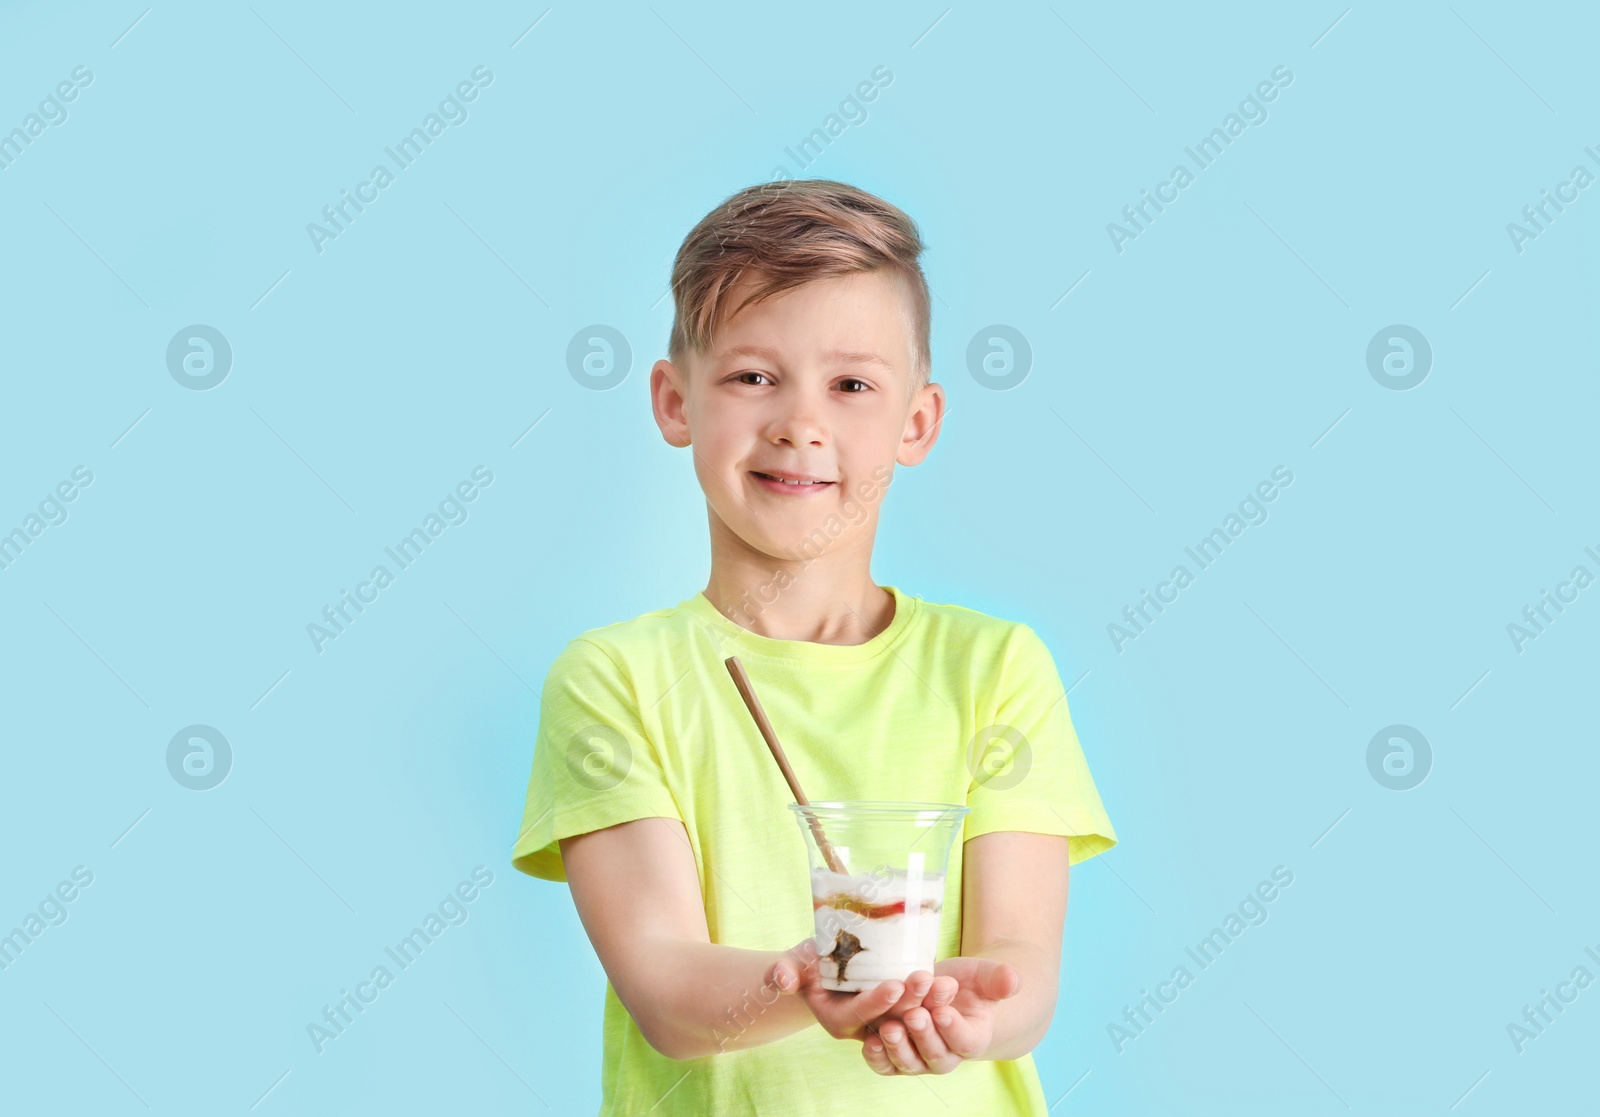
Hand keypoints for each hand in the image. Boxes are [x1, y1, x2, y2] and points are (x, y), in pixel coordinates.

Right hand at [766, 936, 958, 1043]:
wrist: (825, 964)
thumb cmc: (807, 964)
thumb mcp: (794, 964)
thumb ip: (785, 972)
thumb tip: (781, 977)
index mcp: (840, 1021)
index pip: (860, 1014)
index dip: (876, 1001)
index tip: (893, 984)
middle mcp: (866, 1026)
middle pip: (891, 1016)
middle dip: (910, 999)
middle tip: (927, 979)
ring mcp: (887, 1018)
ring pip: (911, 1013)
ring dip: (930, 1000)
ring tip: (946, 983)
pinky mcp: (903, 1007)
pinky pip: (921, 1004)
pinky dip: (935, 995)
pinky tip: (951, 983)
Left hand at [862, 955, 1018, 1075]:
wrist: (947, 992)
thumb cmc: (968, 984)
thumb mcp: (984, 976)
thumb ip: (998, 979)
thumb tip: (1013, 979)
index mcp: (973, 1038)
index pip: (966, 1041)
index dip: (953, 1029)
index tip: (942, 1012)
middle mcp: (947, 1055)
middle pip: (936, 1054)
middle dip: (924, 1035)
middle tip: (914, 1015)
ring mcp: (920, 1058)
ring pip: (909, 1063)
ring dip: (898, 1048)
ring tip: (889, 1028)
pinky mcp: (897, 1056)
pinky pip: (886, 1066)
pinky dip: (877, 1058)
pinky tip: (869, 1042)